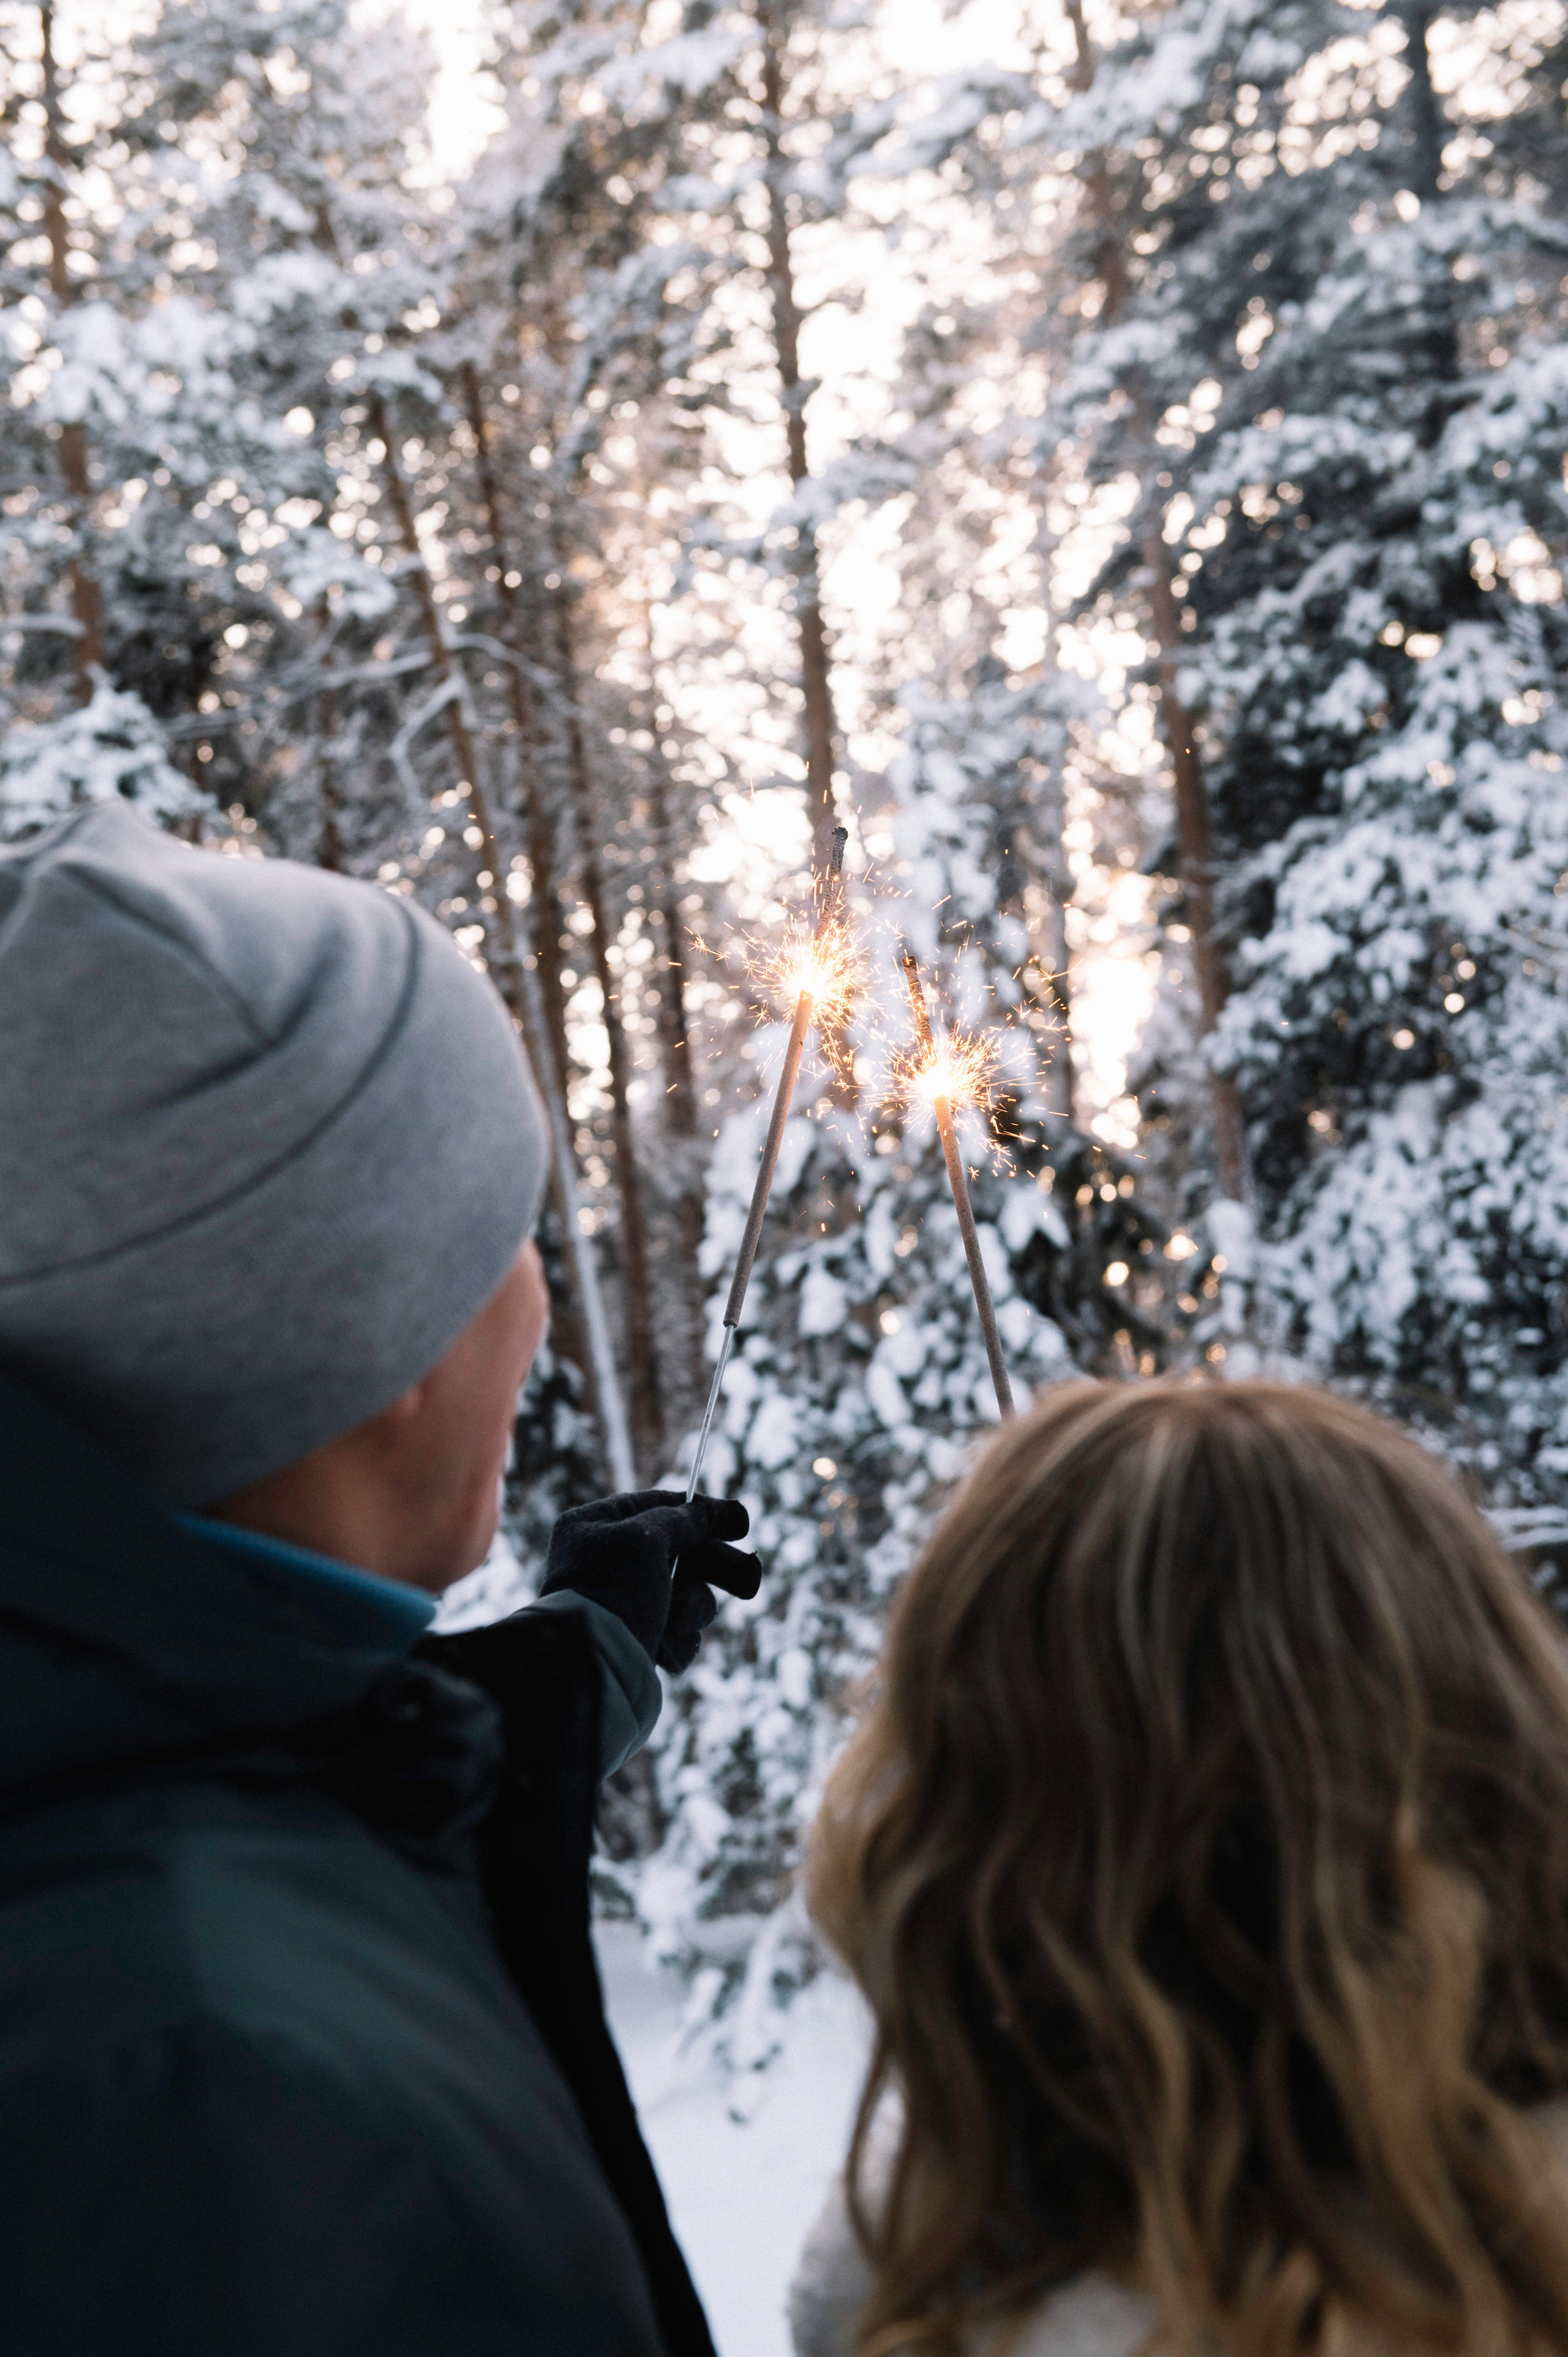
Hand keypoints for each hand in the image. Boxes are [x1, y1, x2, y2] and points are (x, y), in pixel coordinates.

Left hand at [539, 1490, 761, 1672]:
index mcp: (596, 1526)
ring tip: (679, 1620)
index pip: (660, 1506)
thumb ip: (684, 1519)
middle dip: (717, 1567)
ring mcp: (623, 1602)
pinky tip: (663, 1649)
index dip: (704, 1513)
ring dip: (692, 1607)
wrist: (592, 1667)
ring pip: (686, 1594)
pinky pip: (677, 1632)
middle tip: (751, 1579)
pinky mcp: (637, 1640)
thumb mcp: (647, 1539)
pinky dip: (677, 1640)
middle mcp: (606, 1561)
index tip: (742, 1522)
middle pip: (680, 1553)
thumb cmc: (614, 1592)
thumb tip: (711, 1509)